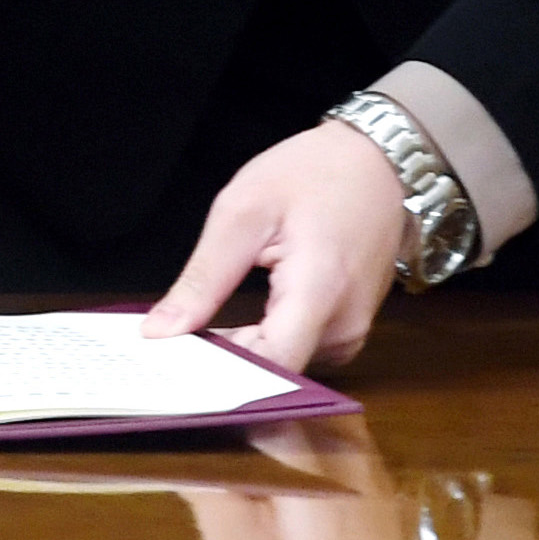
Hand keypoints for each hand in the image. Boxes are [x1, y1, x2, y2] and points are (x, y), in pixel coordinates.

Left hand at [143, 120, 409, 371]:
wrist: (377, 163)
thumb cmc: (314, 175)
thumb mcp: (242, 213)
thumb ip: (203, 279)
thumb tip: (161, 331)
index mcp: (319, 291)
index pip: (270, 366)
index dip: (217, 376)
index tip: (172, 365)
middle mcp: (343, 326)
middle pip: (272, 373)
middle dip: (217, 367)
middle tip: (167, 349)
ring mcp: (350, 333)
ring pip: (282, 367)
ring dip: (237, 358)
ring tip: (194, 338)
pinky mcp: (347, 331)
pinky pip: (296, 352)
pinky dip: (260, 346)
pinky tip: (229, 332)